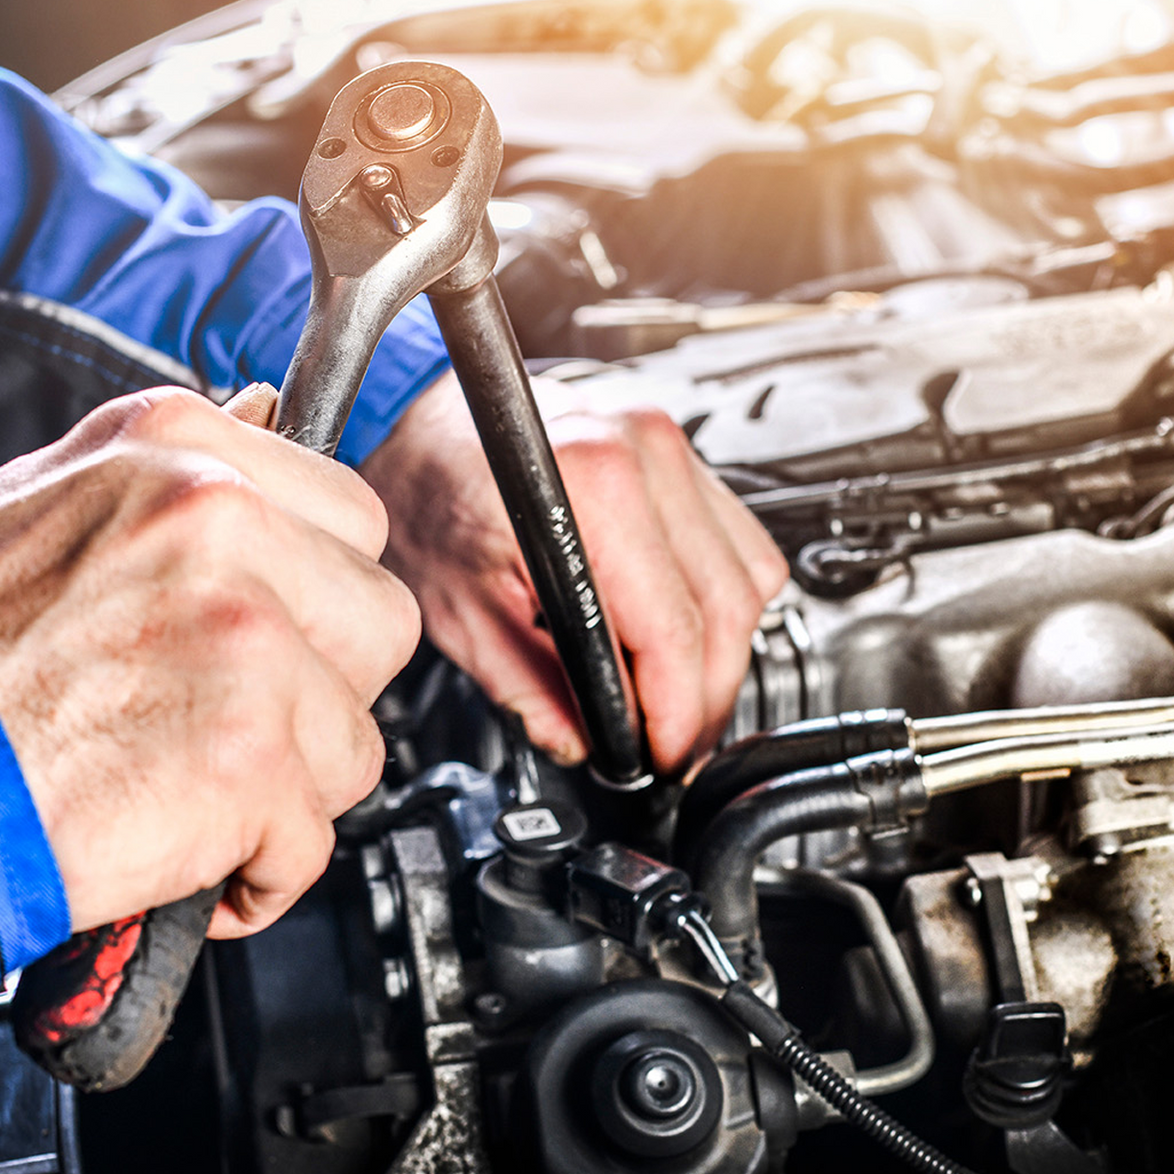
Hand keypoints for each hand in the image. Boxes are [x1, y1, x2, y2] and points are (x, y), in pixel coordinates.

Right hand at [0, 385, 420, 938]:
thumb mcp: (34, 503)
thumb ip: (170, 470)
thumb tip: (266, 411)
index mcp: (181, 456)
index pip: (353, 519)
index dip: (317, 600)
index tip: (277, 637)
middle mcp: (221, 527)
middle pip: (379, 622)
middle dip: (323, 690)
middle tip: (234, 720)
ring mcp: (244, 640)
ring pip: (358, 736)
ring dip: (290, 785)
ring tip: (193, 787)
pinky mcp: (250, 756)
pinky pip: (315, 836)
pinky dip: (260, 870)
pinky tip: (189, 852)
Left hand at [360, 372, 786, 773]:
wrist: (423, 416)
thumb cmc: (429, 488)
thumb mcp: (458, 604)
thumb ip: (526, 683)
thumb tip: (579, 741)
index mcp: (590, 486)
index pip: (672, 629)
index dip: (676, 712)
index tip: (662, 756)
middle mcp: (645, 453)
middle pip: (726, 609)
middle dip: (707, 698)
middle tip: (675, 747)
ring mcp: (672, 447)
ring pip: (750, 579)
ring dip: (727, 654)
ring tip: (682, 700)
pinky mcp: (685, 454)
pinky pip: (743, 544)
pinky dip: (728, 602)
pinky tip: (689, 635)